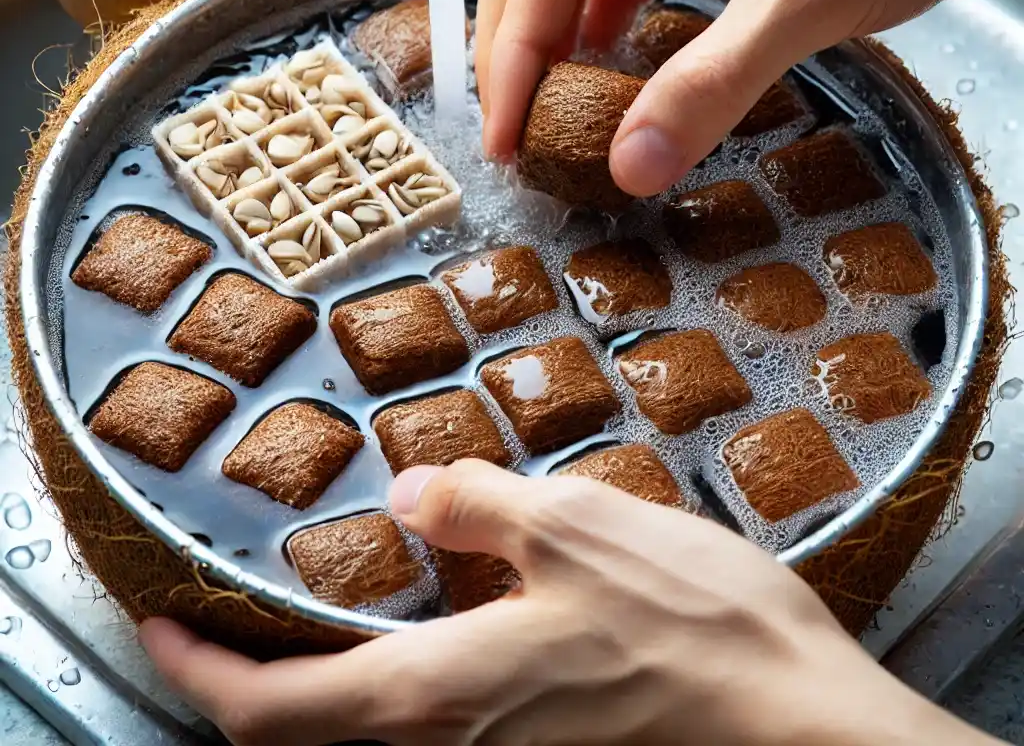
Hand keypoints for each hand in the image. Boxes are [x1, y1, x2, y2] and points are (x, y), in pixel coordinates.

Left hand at [140, 460, 991, 745]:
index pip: (269, 709)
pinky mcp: (548, 740)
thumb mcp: (576, 526)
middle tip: (234, 599)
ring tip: (322, 592)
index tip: (154, 620)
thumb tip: (405, 492)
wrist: (801, 723)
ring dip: (325, 669)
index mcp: (440, 690)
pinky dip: (398, 669)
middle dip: (254, 671)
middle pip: (311, 729)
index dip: (195, 666)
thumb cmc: (693, 625)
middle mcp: (456, 742)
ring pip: (374, 724)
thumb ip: (476, 506)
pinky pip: (439, 713)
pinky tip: (435, 604)